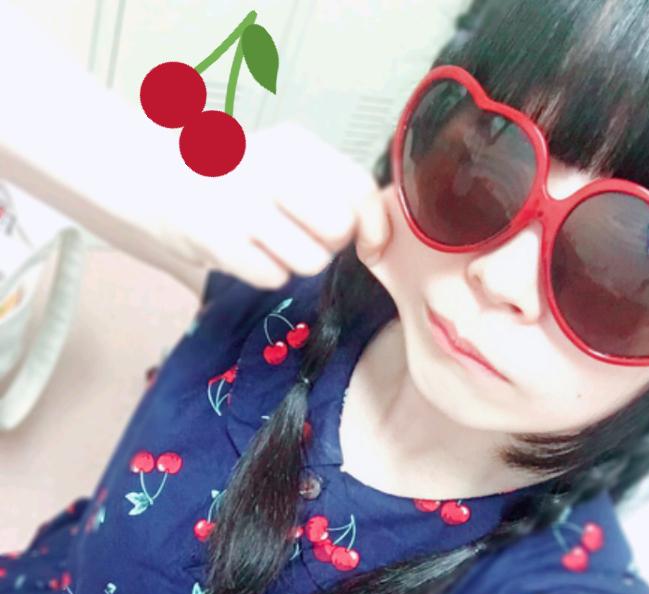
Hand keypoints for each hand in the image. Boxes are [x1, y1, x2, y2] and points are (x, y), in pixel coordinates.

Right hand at [153, 120, 392, 294]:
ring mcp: (242, 204)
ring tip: (269, 243)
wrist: (155, 178)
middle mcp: (270, 168)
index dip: (373, 226)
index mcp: (293, 145)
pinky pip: (273, 277)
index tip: (369, 245)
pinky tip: (246, 251)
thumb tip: (376, 234)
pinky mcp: (218, 239)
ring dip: (295, 261)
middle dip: (330, 244)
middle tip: (303, 235)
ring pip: (311, 260)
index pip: (358, 188)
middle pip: (339, 229)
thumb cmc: (234, 179)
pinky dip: (265, 272)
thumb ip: (334, 188)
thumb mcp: (285, 163)